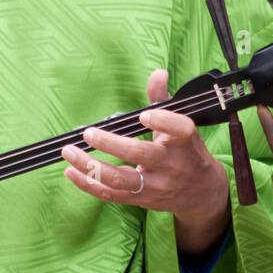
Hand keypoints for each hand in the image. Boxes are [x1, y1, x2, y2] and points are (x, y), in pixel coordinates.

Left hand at [61, 68, 231, 253]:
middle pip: (140, 154)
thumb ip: (163, 99)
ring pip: (121, 179)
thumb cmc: (187, 152)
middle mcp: (171, 164)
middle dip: (111, 144)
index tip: (144, 116)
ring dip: (91, 166)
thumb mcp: (181, 127)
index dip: (163, 122)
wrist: (203, 192)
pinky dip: (89, 185)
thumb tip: (158, 73)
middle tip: (88, 133)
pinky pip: (112, 195)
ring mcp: (156, 185)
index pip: (181, 130)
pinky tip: (71, 172)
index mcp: (184, 142)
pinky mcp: (142, 199)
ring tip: (70, 152)